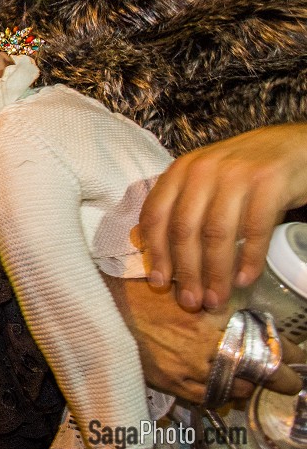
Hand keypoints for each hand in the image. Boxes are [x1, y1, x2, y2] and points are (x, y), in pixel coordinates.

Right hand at [107, 276, 303, 400]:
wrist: (96, 304)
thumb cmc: (135, 284)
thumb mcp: (180, 276)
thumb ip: (211, 289)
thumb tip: (237, 293)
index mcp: (211, 317)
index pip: (264, 341)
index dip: (285, 352)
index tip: (297, 356)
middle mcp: (204, 347)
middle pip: (255, 372)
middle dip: (275, 375)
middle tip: (287, 377)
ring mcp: (186, 368)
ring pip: (232, 388)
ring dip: (246, 385)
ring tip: (251, 381)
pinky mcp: (169, 381)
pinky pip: (204, 397)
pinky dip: (218, 394)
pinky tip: (220, 389)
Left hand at [139, 123, 306, 311]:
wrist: (293, 147)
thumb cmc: (245, 171)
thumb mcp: (206, 181)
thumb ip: (185, 208)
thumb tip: (165, 259)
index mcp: (181, 171)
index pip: (156, 214)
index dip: (156, 251)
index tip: (159, 282)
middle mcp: (203, 170)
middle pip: (185, 229)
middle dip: (186, 272)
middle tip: (191, 302)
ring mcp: (236, 175)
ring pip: (217, 234)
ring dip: (215, 273)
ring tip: (216, 299)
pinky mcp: (269, 184)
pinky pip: (255, 230)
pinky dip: (249, 259)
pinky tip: (245, 280)